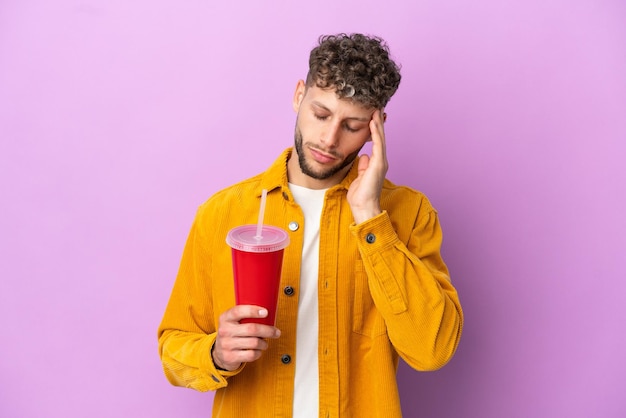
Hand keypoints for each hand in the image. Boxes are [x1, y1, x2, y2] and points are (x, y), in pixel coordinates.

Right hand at [212, 305, 280, 370]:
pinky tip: (257, 350)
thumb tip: (267, 313)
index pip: (238, 311)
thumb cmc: (232, 333)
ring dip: (264, 343)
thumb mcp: (233, 321)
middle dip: (268, 330)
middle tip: (276, 332)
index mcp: (225, 318)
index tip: (266, 312)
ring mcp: (226, 345)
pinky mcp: (230, 357)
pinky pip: (251, 354)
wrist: (219, 353)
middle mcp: (224, 330)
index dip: (253, 311)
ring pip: (254, 343)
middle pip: (252, 329)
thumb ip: (245, 315)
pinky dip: (258, 353)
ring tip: (264, 342)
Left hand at [347, 109, 387, 223]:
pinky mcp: (379, 164)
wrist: (364, 207)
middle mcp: (380, 160)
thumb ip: (363, 166)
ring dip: (378, 123)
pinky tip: (373, 123)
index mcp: (376, 163)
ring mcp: (381, 162)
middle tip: (377, 106)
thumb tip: (363, 156)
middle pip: (380, 136)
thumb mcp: (359, 177)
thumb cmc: (360, 195)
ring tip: (376, 109)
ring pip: (380, 138)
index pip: (375, 141)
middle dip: (378, 121)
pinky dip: (375, 133)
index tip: (372, 115)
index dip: (374, 128)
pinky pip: (378, 145)